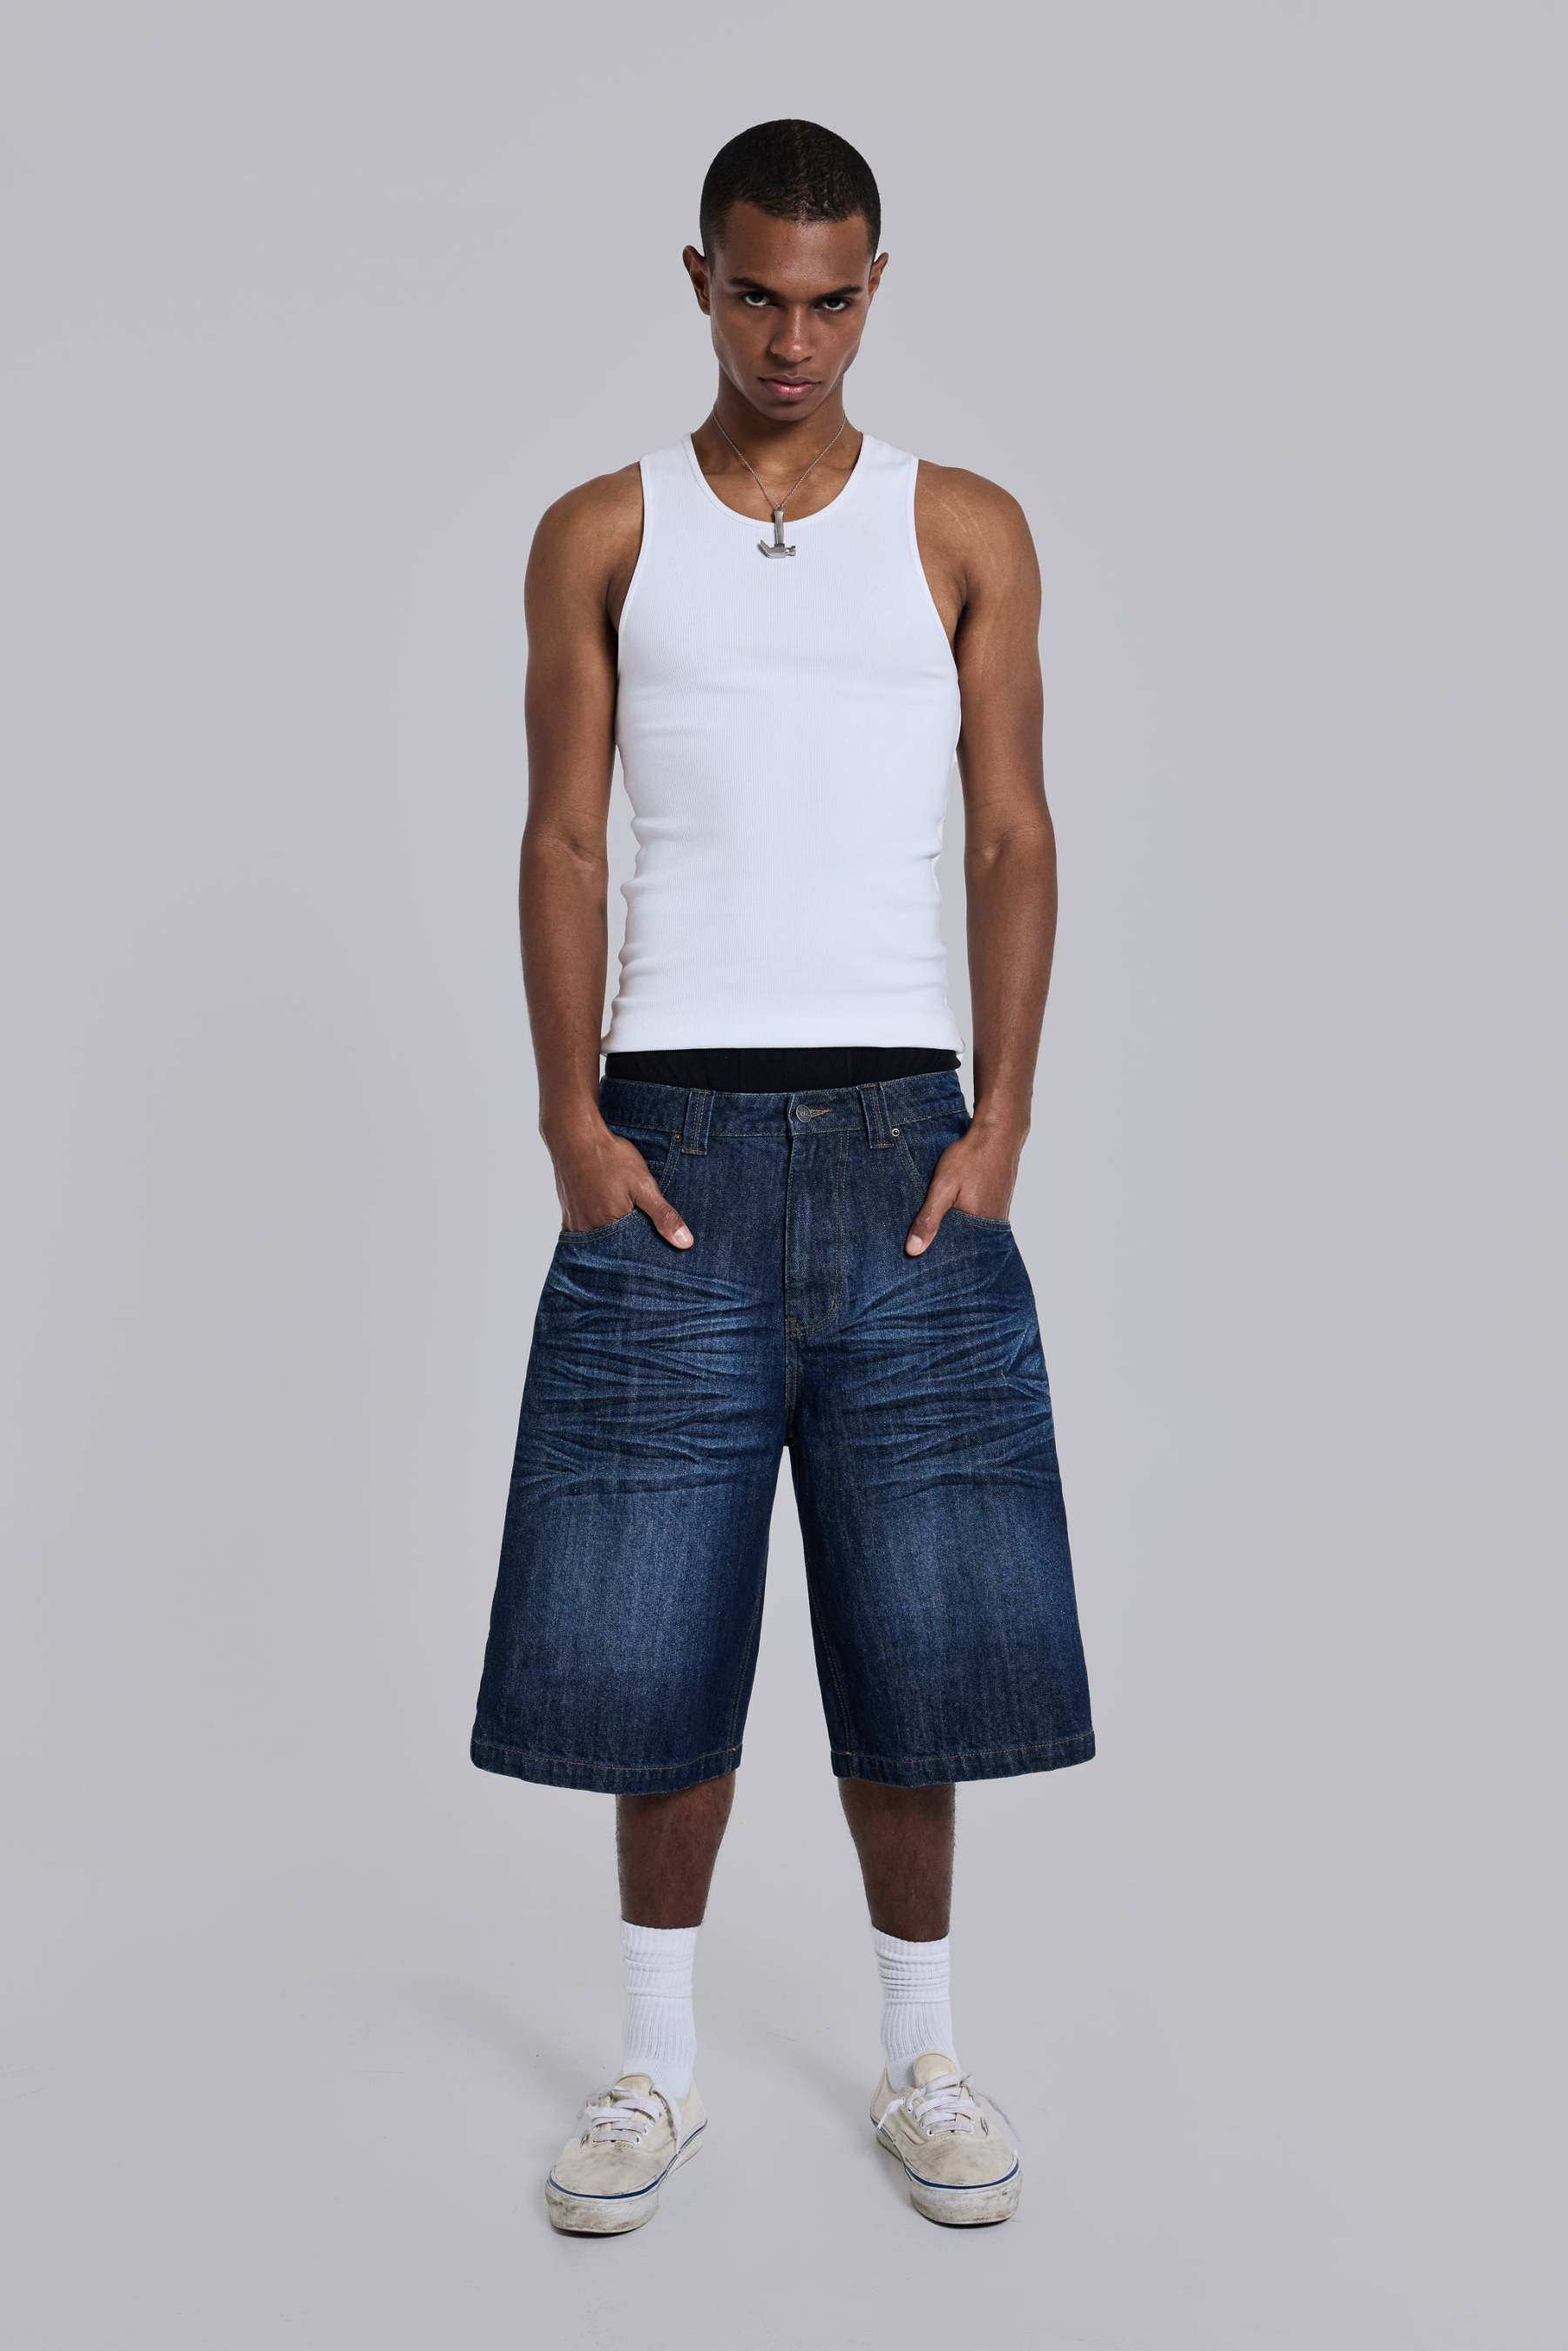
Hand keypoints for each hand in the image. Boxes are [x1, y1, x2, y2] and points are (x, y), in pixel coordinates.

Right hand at [552, 1121, 692, 1246]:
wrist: (574, 1136)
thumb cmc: (609, 1158)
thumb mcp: (644, 1185)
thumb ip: (663, 1215)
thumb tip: (684, 1243)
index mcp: (610, 1227)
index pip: (633, 1253)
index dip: (645, 1249)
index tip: (655, 1245)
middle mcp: (589, 1230)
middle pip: (614, 1248)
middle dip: (627, 1243)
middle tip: (636, 1225)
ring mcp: (575, 1222)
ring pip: (599, 1238)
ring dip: (610, 1234)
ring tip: (620, 1217)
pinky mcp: (568, 1212)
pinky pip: (583, 1229)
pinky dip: (595, 1226)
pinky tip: (603, 1211)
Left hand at [904, 1126, 1019, 1254]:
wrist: (998, 1133)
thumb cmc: (971, 1158)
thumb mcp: (943, 1187)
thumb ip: (929, 1219)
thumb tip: (913, 1250)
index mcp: (979, 1227)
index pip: (953, 1253)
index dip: (935, 1253)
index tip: (917, 1254)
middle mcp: (992, 1225)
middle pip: (963, 1243)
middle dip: (944, 1242)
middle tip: (921, 1237)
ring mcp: (998, 1214)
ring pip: (970, 1229)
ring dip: (954, 1227)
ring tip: (936, 1222)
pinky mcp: (998, 1203)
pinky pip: (978, 1218)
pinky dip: (964, 1217)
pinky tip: (953, 1208)